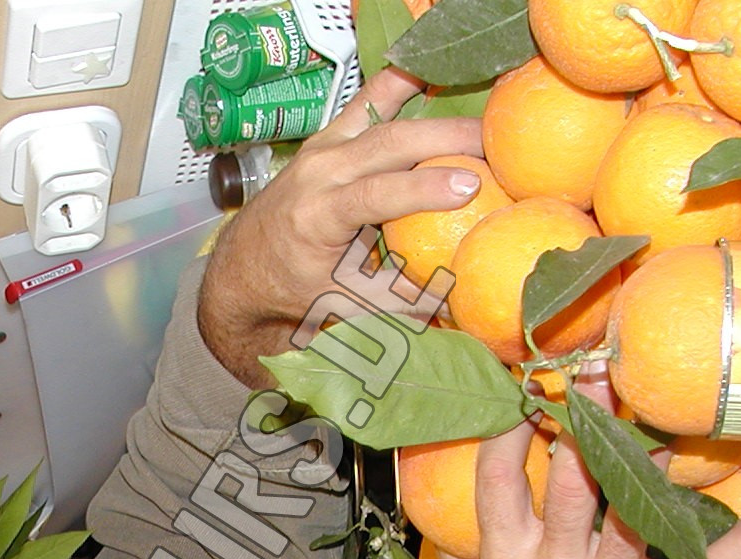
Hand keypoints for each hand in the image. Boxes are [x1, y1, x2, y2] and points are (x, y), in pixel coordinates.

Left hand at [198, 69, 483, 385]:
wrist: (245, 265)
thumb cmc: (296, 288)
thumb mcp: (345, 304)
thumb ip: (399, 300)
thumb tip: (456, 298)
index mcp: (317, 216)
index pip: (374, 194)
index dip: (422, 188)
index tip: (469, 185)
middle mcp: (317, 173)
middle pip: (386, 143)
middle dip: (443, 138)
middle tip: (496, 142)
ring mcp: (322, 148)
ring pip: (379, 115)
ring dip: (432, 111)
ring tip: (480, 116)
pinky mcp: (329, 136)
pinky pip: (368, 101)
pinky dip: (401, 85)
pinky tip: (434, 73)